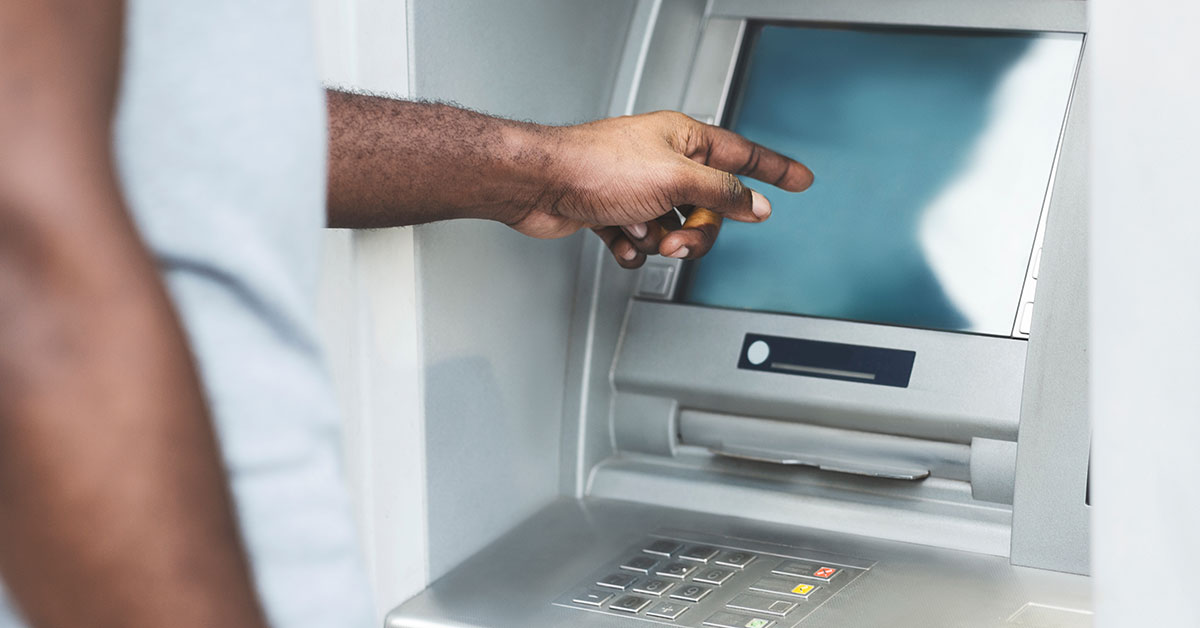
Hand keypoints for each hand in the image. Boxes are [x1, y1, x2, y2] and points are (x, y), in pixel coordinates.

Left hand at [508, 111, 812, 267]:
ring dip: (660, 241)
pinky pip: (642, 242)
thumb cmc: (596, 168)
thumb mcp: (676, 179)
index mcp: (684, 140)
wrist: (539, 187)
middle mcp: (664, 161)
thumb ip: (723, 194)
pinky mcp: (615, 213)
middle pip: (709, 207)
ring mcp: (639, 189)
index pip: (744, 155)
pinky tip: (619, 241)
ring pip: (676, 229)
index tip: (801, 180)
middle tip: (678, 241)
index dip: (775, 169)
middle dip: (697, 231)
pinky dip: (633, 248)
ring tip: (640, 235)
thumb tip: (755, 205)